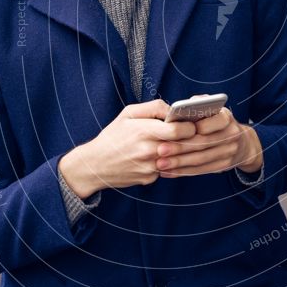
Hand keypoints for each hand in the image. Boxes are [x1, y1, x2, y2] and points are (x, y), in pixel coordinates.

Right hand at [59, 99, 195, 195]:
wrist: (94, 165)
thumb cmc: (112, 136)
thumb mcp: (128, 113)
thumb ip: (154, 107)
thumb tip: (174, 109)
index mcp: (145, 131)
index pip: (180, 130)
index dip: (190, 126)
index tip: (191, 123)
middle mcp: (149, 151)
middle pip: (183, 145)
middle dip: (191, 139)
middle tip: (192, 133)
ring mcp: (150, 167)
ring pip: (177, 158)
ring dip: (180, 151)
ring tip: (176, 143)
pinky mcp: (149, 179)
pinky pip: (166, 168)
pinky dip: (167, 162)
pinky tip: (159, 157)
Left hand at [156, 102, 262, 177]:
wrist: (241, 143)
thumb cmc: (217, 122)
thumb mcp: (213, 110)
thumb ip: (200, 104)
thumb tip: (186, 104)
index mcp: (226, 118)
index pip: (210, 122)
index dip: (193, 128)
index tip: (173, 131)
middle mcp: (231, 135)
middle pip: (203, 143)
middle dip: (180, 147)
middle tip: (160, 149)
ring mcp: (229, 152)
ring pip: (201, 159)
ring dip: (179, 163)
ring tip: (160, 163)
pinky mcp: (224, 166)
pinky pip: (202, 170)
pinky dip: (183, 172)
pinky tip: (168, 172)